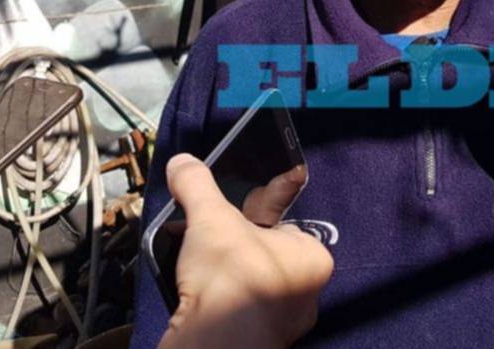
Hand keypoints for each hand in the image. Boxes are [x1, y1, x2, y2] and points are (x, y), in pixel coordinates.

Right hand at [158, 155, 332, 348]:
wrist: (217, 342)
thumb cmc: (234, 275)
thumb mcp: (211, 216)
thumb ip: (197, 184)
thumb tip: (182, 162)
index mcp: (312, 259)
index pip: (283, 226)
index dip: (255, 213)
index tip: (231, 212)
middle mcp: (304, 294)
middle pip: (261, 256)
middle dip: (233, 247)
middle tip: (207, 238)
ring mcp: (280, 323)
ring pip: (247, 286)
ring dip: (222, 275)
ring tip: (194, 262)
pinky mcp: (253, 342)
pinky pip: (234, 312)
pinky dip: (214, 301)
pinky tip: (193, 293)